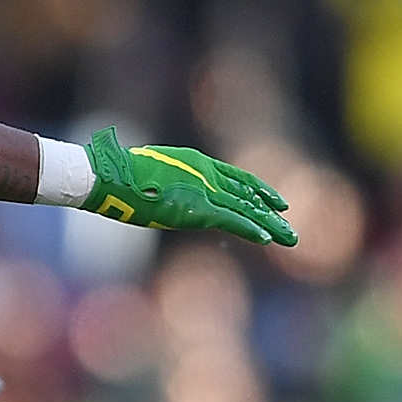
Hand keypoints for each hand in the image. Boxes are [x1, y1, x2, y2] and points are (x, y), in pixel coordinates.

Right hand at [79, 137, 295, 246]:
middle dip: (269, 210)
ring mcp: (203, 190)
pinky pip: (232, 221)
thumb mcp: (146, 174)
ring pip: (246, 208)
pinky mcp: (197, 208)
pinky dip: (250, 229)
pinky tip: (267, 238)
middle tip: (288, 224)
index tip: (275, 201)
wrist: (111, 177)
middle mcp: (206, 174)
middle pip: (247, 194)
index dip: (258, 190)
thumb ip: (162, 182)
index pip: (236, 178)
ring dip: (269, 224)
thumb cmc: (116, 174)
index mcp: (196, 163)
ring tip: (290, 238)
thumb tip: (154, 189)